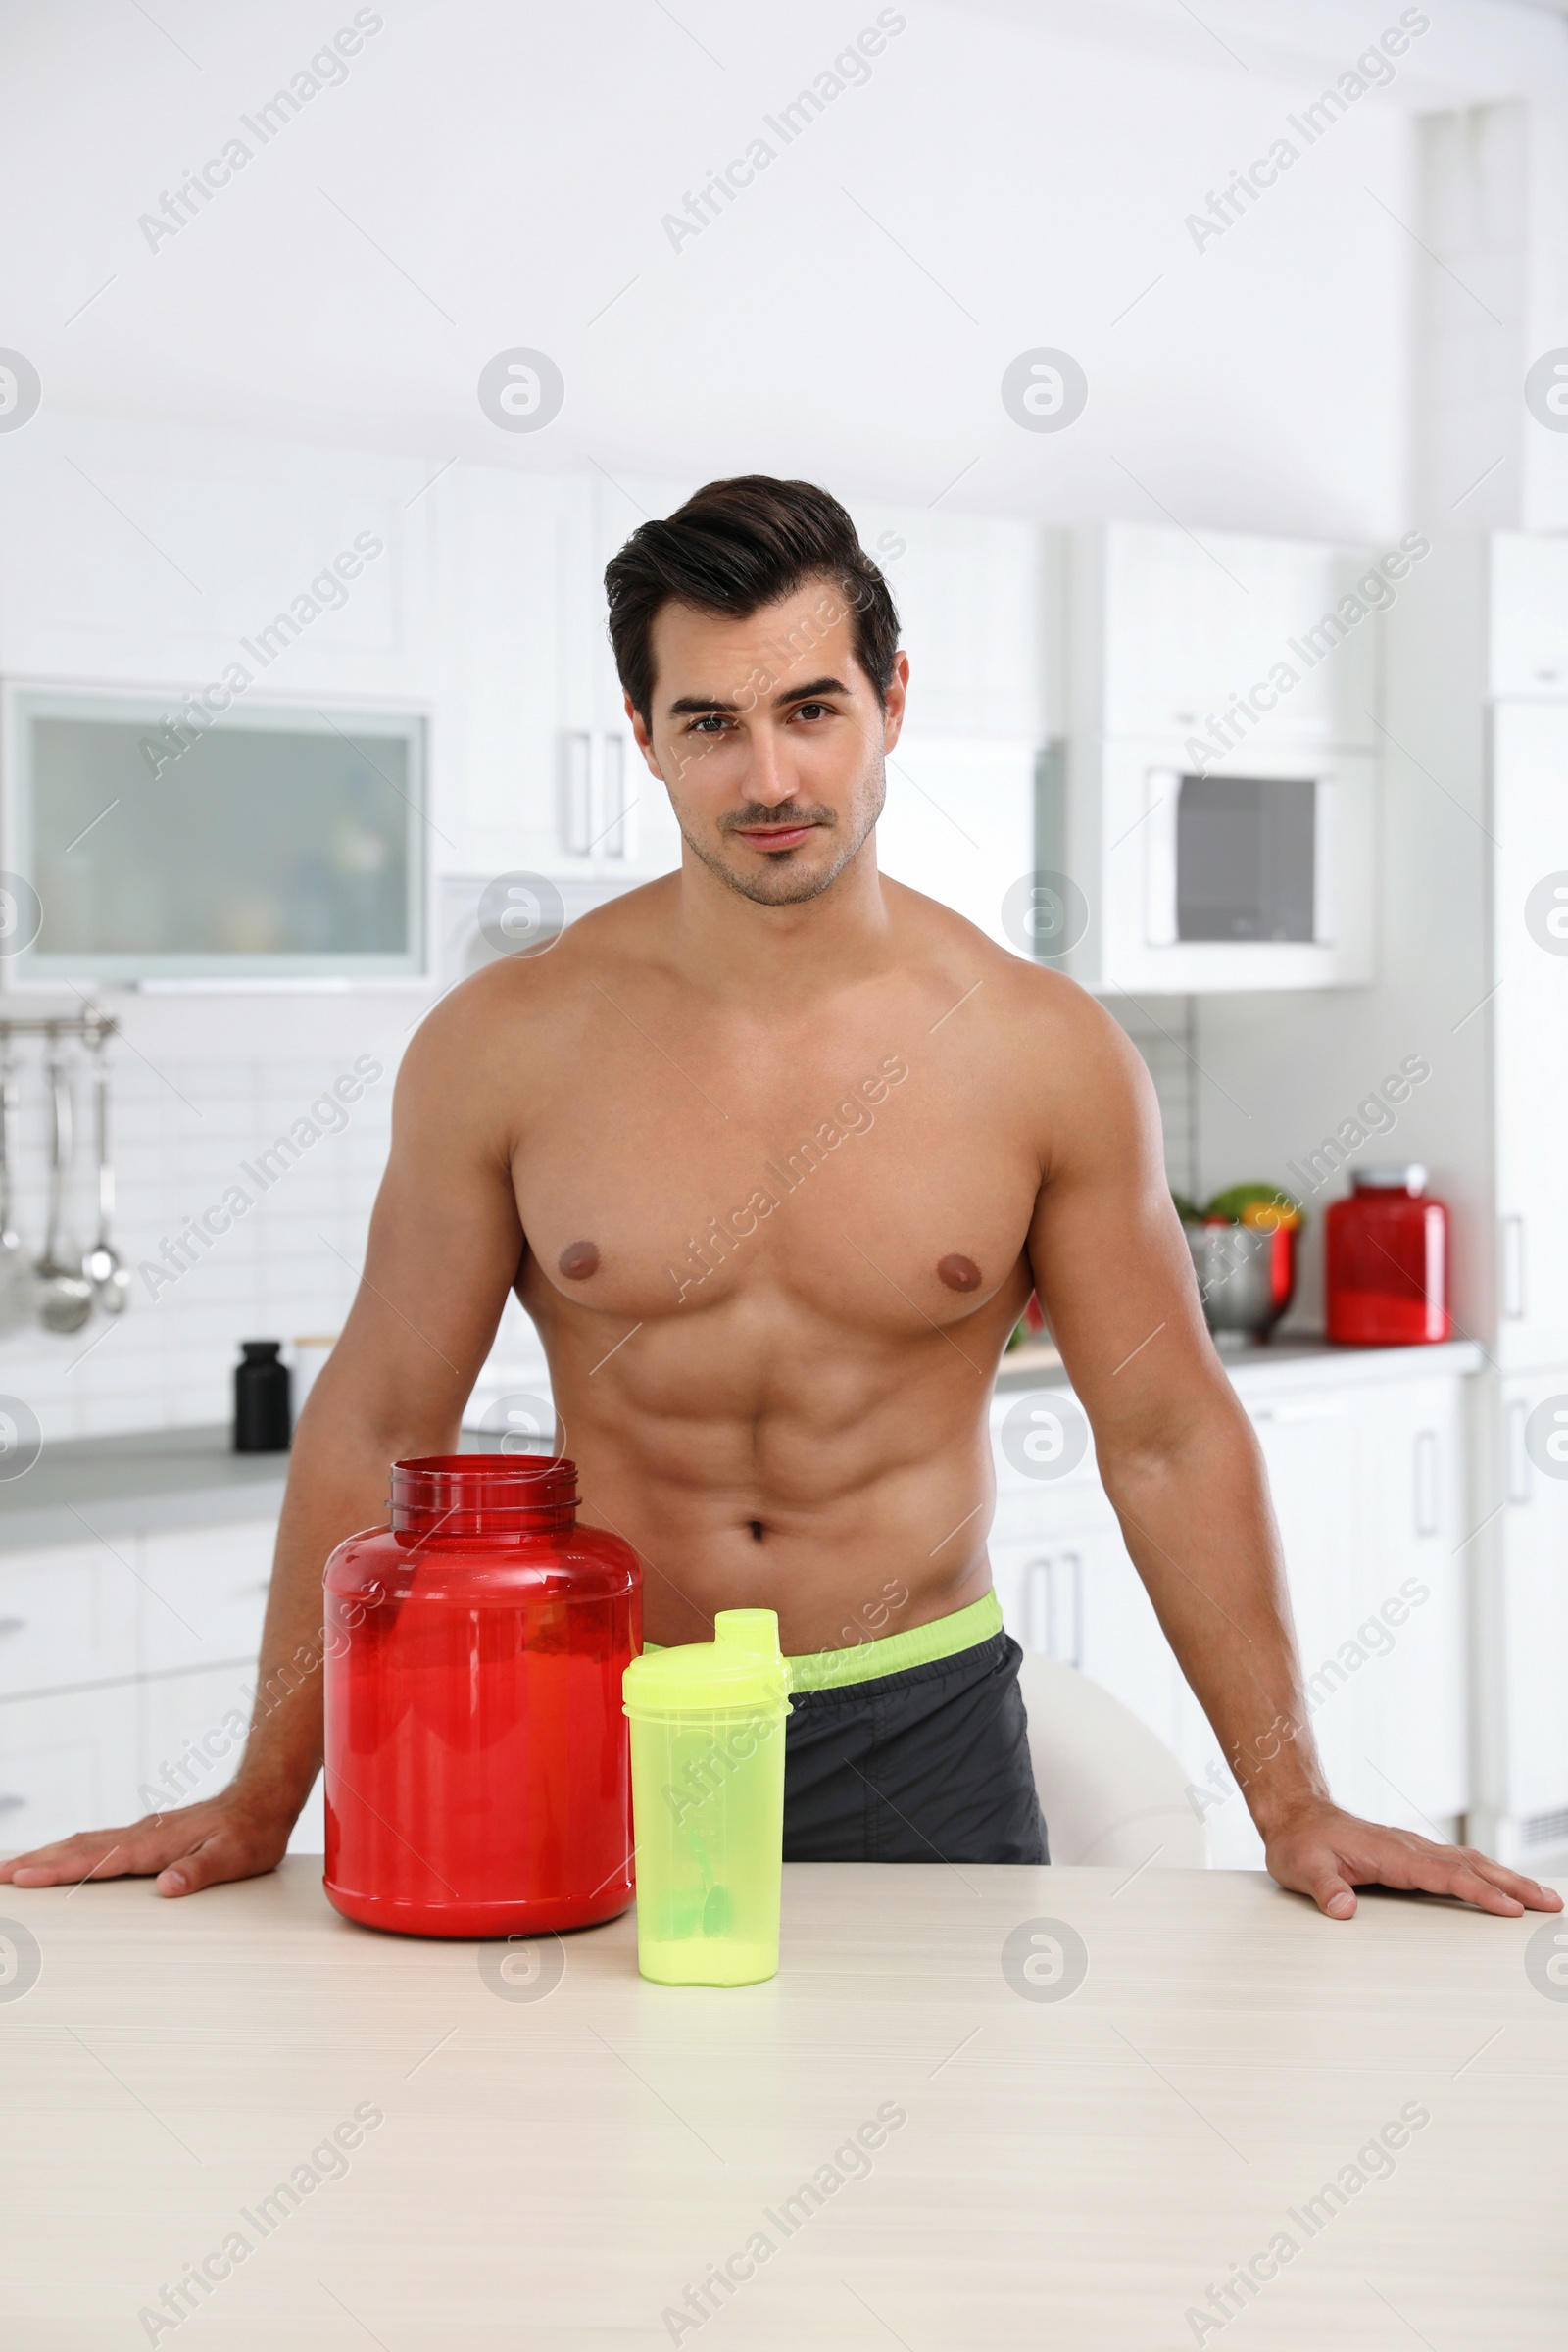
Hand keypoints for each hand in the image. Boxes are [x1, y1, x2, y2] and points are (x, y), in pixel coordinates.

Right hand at [0, 1781, 297, 1897]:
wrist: (264, 1798)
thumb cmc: (252, 1831)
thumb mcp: (235, 1856)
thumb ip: (200, 1872)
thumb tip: (167, 1887)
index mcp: (156, 1843)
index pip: (97, 1860)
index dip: (58, 1870)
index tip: (24, 1877)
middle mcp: (144, 1834)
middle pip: (79, 1848)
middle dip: (37, 1862)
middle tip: (1, 1873)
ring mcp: (144, 1832)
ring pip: (86, 1843)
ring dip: (50, 1855)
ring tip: (17, 1867)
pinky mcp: (150, 1834)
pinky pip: (100, 1842)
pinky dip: (72, 1850)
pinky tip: (64, 1856)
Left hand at [1264, 1800, 1563, 1919]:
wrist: (1296, 1816)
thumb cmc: (1300, 1843)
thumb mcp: (1302, 1867)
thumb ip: (1324, 1888)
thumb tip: (1343, 1909)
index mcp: (1391, 1853)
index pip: (1445, 1875)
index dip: (1479, 1891)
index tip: (1510, 1907)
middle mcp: (1409, 1848)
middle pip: (1471, 1866)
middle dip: (1512, 1884)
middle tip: (1549, 1903)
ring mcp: (1414, 1850)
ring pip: (1470, 1862)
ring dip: (1507, 1878)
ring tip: (1541, 1897)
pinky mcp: (1413, 1856)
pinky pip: (1459, 1864)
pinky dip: (1487, 1873)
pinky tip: (1502, 1885)